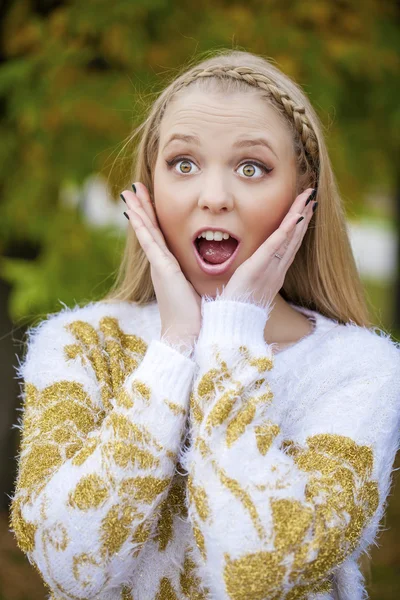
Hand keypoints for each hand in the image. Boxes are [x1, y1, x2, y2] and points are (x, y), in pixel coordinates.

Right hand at [121, 183, 201, 346]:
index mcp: (169, 268)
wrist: (188, 336)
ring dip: (138, 210)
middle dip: (142, 208)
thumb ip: (195, 279)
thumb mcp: (194, 291)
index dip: (152, 218)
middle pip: (149, 229)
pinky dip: (141, 225)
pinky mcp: (162, 269)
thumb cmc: (194, 318)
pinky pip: (149, 241)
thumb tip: (205, 273)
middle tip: (133, 188)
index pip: (159, 236)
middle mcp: (161, 264)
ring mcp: (159, 265)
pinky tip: (133, 212)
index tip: (147, 201)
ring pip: (146, 231)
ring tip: (129, 192)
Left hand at [221, 188, 316, 307]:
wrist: (234, 321)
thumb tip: (255, 268)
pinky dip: (286, 230)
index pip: (289, 244)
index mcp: (275, 272)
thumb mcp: (251, 287)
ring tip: (309, 199)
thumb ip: (256, 276)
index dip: (298, 227)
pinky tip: (295, 217)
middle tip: (312, 196)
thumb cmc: (239, 306)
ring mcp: (272, 268)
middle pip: (294, 238)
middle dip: (304, 215)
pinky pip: (276, 246)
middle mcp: (278, 268)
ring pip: (289, 238)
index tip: (305, 209)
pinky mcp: (260, 267)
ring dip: (299, 216)